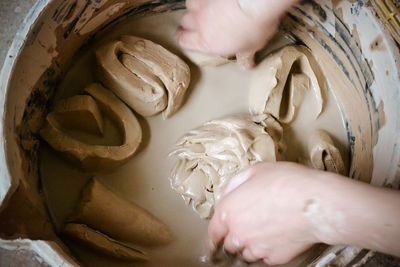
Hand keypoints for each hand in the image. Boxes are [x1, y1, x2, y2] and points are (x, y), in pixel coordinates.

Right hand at [178, 0, 291, 67]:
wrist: (255, 1)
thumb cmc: (253, 25)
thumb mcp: (252, 47)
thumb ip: (244, 56)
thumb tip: (246, 63)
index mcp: (208, 42)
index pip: (185, 42)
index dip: (185, 40)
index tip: (188, 40)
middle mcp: (201, 22)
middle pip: (184, 22)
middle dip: (189, 24)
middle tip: (198, 25)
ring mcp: (203, 4)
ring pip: (190, 6)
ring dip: (196, 8)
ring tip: (205, 10)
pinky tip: (212, 0)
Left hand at [206, 162, 325, 264]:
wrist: (315, 203)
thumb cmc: (288, 183)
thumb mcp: (255, 171)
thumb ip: (235, 184)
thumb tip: (228, 194)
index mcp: (229, 210)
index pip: (213, 232)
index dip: (211, 239)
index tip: (211, 246)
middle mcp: (239, 232)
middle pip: (229, 244)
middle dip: (234, 238)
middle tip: (246, 229)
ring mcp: (256, 247)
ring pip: (245, 254)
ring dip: (249, 246)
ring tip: (263, 233)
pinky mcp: (274, 257)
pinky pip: (264, 258)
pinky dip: (266, 251)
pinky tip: (276, 237)